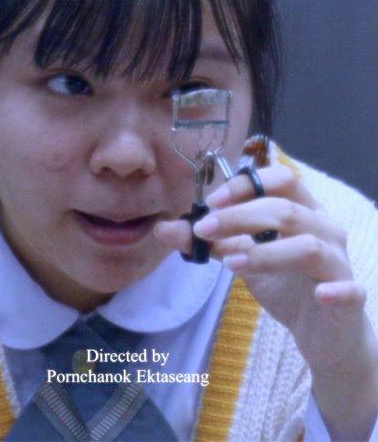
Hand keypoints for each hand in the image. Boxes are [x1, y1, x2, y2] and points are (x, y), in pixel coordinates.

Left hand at [154, 163, 377, 440]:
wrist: (321, 333)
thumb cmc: (285, 284)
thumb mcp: (242, 259)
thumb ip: (209, 242)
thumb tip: (163, 228)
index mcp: (301, 208)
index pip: (281, 179)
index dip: (246, 185)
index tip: (211, 202)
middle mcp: (324, 227)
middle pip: (286, 209)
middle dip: (242, 216)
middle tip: (204, 229)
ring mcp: (340, 261)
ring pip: (309, 244)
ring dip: (268, 253)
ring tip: (231, 263)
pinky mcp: (350, 296)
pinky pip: (348, 288)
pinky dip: (335, 289)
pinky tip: (318, 294)